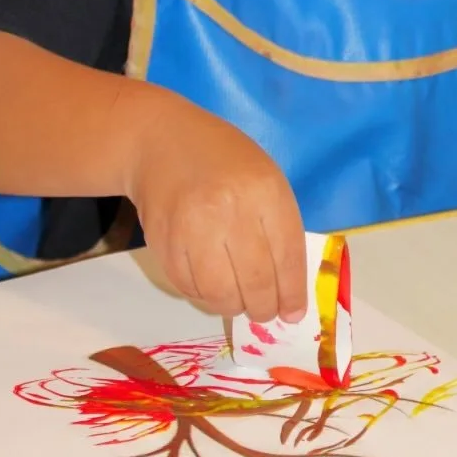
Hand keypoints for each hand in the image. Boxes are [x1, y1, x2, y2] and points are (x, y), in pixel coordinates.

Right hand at [124, 92, 307, 323]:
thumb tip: (288, 287)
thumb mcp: (266, 178)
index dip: (292, 292)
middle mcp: (229, 210)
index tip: (294, 312)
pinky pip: (188, 287)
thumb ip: (280, 226)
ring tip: (239, 302)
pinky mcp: (162, 243)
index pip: (286, 255)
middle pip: (255, 280)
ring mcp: (192, 228)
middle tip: (265, 313)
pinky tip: (212, 288)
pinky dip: (204, 297)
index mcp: (265, 190)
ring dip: (233, 307)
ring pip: (219, 292)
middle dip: (264, 308)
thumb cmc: (226, 161)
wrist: (162, 143)